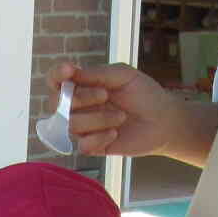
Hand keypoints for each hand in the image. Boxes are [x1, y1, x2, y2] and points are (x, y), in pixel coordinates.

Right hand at [52, 60, 190, 158]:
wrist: (162, 120)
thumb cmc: (143, 93)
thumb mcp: (123, 75)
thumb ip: (98, 74)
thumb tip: (73, 74)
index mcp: (82, 85)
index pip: (55, 80)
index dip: (56, 75)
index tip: (69, 70)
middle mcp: (77, 107)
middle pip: (57, 104)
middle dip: (81, 98)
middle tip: (106, 95)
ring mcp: (83, 127)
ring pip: (71, 125)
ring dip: (98, 118)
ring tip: (121, 116)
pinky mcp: (92, 146)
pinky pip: (83, 145)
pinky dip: (100, 137)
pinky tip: (115, 133)